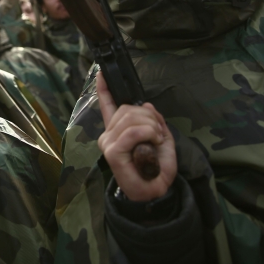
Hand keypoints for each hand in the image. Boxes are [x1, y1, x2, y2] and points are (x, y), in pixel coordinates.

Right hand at [96, 72, 176, 201]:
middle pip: (128, 108)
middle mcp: (108, 134)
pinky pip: (133, 132)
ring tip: (157, 141)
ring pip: (132, 118)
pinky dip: (148, 133)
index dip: (105, 88)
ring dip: (152, 126)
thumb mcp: (161, 138)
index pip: (108, 104)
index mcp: (118, 130)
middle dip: (150, 117)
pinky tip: (154, 143)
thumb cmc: (156, 168)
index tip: (102, 71)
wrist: (156, 192)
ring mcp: (108, 143)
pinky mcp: (113, 151)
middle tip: (159, 134)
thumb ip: (153, 120)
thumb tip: (146, 105)